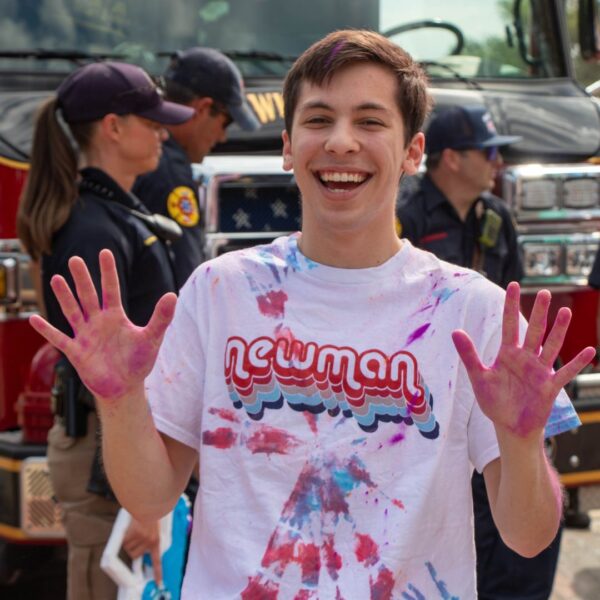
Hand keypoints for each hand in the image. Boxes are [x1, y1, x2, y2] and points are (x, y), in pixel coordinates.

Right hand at [28, 249, 176, 402]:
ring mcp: (85, 336)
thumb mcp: (152, 338)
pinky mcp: (76, 352)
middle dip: (83, 279)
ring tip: (56, 279)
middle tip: (75, 259)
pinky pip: (59, 339)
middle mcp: (98, 322)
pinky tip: (34, 318)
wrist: (125, 387)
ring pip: (72, 312)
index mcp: (115, 316)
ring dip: (64, 297)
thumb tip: (172, 294)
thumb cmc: (138, 362)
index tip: (105, 252)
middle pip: (88, 296)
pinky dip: (47, 330)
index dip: (108, 272)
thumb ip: (162, 317)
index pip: (111, 289)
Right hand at [123, 518, 162, 586]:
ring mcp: (141, 539)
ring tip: (135, 530)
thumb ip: (150, 539)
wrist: (148, 502)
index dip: (157, 572)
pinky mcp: (133, 534)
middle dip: (133, 547)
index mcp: (156, 540)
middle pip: (135, 555)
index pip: (157, 560)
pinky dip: (125, 536)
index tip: (159, 583)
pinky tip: (131, 528)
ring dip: (129, 541)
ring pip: (128, 548)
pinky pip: (124, 541)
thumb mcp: (154, 528)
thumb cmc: (150, 514)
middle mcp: (149, 541)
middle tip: (137, 535)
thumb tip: (141, 550)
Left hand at [452, 282, 594, 437]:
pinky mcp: (550, 387)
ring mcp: (539, 371)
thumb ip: (469, 355)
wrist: (509, 426)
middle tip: (546, 292)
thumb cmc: (494, 401)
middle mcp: (525, 358)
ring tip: (566, 311)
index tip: (514, 285)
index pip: (510, 324)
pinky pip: (565, 372)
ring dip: (559, 330)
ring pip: (551, 346)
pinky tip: (588, 350)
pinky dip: (576, 363)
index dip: (511, 305)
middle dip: (539, 312)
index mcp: (507, 353)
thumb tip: (455, 331)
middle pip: (534, 331)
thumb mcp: (479, 377)